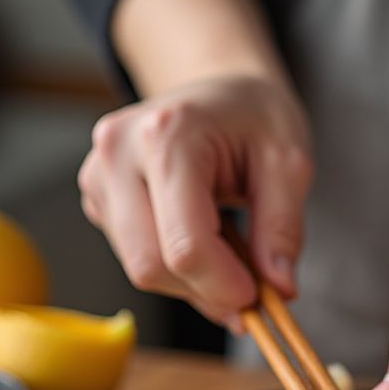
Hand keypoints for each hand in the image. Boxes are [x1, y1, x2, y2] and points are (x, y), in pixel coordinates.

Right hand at [78, 74, 312, 328]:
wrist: (222, 91)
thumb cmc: (255, 119)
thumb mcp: (290, 162)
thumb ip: (284, 227)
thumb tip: (279, 289)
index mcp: (167, 135)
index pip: (185, 246)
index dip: (225, 286)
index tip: (260, 298)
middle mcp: (118, 152)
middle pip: (152, 266)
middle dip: (208, 291)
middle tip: (252, 290)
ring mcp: (99, 175)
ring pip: (142, 270)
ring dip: (194, 284)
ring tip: (233, 255)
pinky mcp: (98, 198)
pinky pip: (136, 258)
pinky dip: (177, 271)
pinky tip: (206, 243)